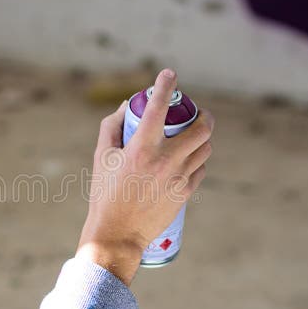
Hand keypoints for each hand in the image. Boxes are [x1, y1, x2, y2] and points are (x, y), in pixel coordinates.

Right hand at [77, 68, 213, 285]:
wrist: (118, 234)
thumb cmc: (105, 195)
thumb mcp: (102, 157)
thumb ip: (112, 127)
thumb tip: (126, 106)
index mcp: (142, 147)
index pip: (159, 106)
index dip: (166, 85)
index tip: (169, 74)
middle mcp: (165, 159)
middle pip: (202, 127)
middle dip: (203, 114)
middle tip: (197, 112)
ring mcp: (179, 177)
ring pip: (205, 148)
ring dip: (201, 137)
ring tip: (192, 136)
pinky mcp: (185, 193)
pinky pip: (201, 169)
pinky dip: (197, 160)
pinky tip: (188, 160)